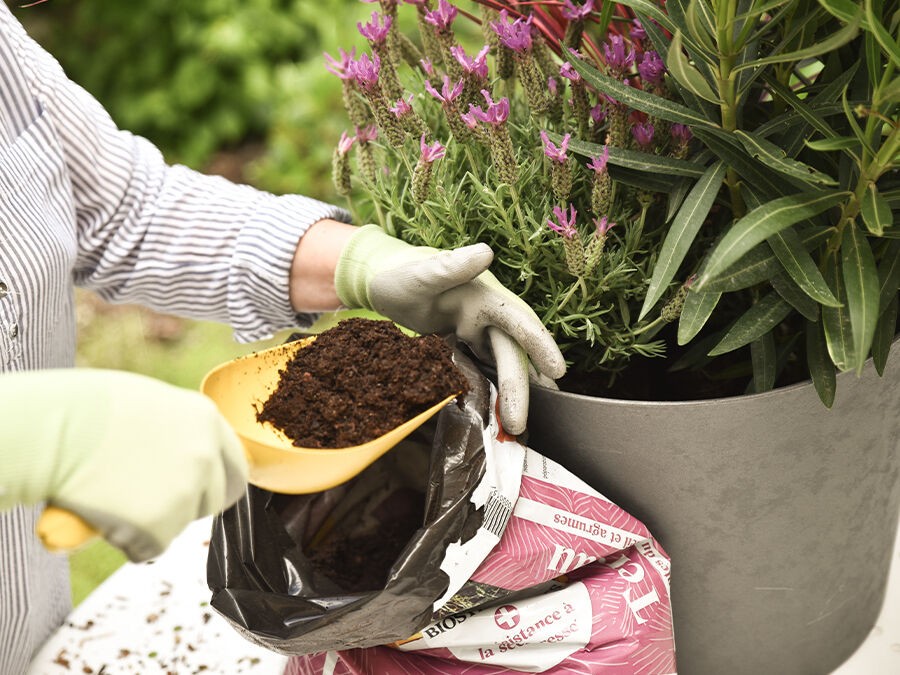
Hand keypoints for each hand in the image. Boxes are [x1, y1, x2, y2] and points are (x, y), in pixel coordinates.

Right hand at [0, 369, 247, 560]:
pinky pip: (150, 546)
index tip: (200, 489)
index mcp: (207, 420)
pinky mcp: (160, 526)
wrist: (52, 432)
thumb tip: (181, 453)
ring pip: (181, 524)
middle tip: (154, 501)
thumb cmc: (86, 410)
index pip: (235, 465)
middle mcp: (206, 456)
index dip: (216, 481)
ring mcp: (186, 492)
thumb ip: (178, 430)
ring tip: (115, 497)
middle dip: (190, 506)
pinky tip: (106, 516)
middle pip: (216, 499)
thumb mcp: (150, 404)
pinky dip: (129, 541)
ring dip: (154, 521)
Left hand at [334, 225, 565, 434]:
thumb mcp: (420, 274)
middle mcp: (488, 318)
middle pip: (511, 354)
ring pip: (502, 366)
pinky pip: (484, 372)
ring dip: (514, 393)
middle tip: (518, 425)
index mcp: (485, 298)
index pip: (520, 322)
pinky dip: (494, 391)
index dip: (540, 345)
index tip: (558, 371)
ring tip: (523, 427)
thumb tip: (485, 252)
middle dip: (519, 389)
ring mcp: (477, 334)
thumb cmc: (400, 276)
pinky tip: (500, 414)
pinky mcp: (464, 349)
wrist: (383, 283)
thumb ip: (449, 267)